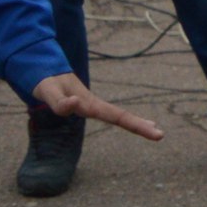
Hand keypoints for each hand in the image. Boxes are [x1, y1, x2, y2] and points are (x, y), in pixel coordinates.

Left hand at [30, 73, 163, 140]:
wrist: (46, 71)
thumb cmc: (46, 83)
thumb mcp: (49, 92)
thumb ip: (60, 102)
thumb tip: (76, 104)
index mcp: (90, 104)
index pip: (117, 116)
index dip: (135, 124)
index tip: (154, 131)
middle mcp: (94, 104)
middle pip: (122, 116)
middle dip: (140, 126)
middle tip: (160, 136)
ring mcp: (93, 105)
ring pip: (118, 115)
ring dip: (136, 122)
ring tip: (154, 129)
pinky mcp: (88, 107)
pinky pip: (111, 114)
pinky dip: (125, 120)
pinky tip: (133, 122)